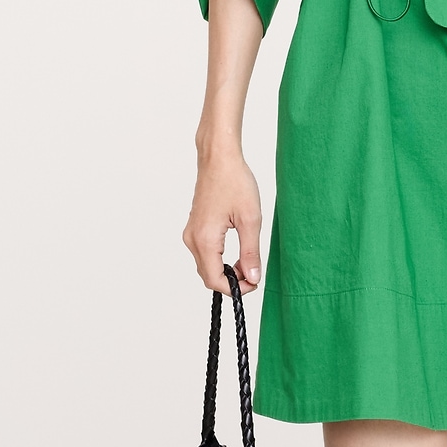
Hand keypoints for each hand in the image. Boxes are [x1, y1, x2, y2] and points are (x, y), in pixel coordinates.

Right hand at [183, 146, 262, 294]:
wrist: (219, 158)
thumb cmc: (234, 181)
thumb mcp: (250, 220)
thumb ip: (250, 253)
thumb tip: (253, 278)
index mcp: (205, 240)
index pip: (215, 280)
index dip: (235, 288)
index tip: (254, 283)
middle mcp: (192, 239)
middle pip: (208, 276)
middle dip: (231, 281)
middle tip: (254, 274)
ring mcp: (191, 233)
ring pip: (206, 266)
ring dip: (226, 270)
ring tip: (248, 262)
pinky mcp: (194, 227)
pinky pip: (205, 253)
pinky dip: (220, 259)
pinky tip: (236, 252)